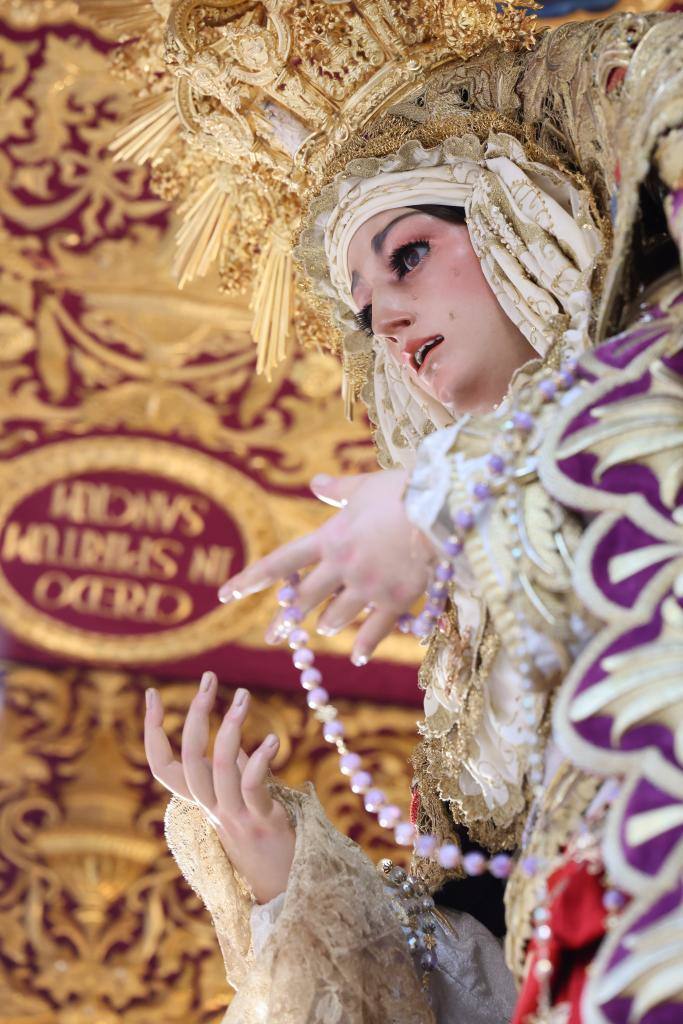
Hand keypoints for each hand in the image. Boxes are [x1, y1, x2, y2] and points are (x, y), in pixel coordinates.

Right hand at [144, 671, 294, 903]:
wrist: (285, 888)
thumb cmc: (265, 834)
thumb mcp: (241, 794)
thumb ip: (233, 763)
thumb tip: (229, 724)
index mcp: (200, 802)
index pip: (161, 766)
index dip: (150, 731)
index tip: (149, 693)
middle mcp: (210, 809)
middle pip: (188, 759)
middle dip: (196, 714)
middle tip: (210, 678)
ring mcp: (234, 817)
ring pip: (218, 768)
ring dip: (230, 727)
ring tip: (243, 696)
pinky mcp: (261, 824)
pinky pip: (252, 788)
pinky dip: (261, 760)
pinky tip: (273, 740)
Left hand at [218, 470, 437, 663]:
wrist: (443, 506)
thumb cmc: (404, 489)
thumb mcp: (365, 484)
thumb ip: (338, 488)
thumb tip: (316, 481)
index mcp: (329, 537)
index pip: (281, 562)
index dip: (251, 579)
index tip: (226, 594)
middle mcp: (341, 567)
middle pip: (302, 600)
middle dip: (285, 620)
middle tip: (271, 636)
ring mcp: (367, 587)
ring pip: (335, 618)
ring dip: (326, 625)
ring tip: (323, 629)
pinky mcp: (395, 601)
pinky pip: (374, 632)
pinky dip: (365, 646)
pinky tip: (359, 657)